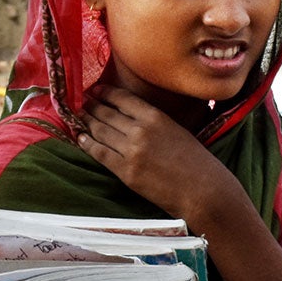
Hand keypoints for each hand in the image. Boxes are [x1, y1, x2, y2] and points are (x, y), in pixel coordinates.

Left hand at [78, 87, 239, 224]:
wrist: (203, 190)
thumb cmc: (196, 162)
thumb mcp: (177, 130)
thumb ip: (155, 122)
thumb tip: (134, 117)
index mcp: (156, 116)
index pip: (123, 98)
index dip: (105, 93)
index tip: (95, 90)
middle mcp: (141, 130)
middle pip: (107, 113)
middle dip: (91, 107)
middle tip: (81, 103)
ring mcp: (131, 151)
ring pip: (100, 131)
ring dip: (86, 122)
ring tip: (78, 117)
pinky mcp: (126, 172)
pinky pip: (100, 153)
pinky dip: (87, 144)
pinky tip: (81, 138)